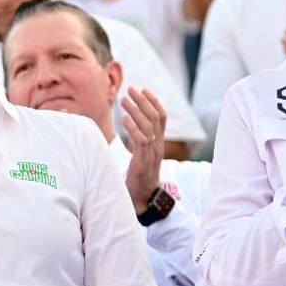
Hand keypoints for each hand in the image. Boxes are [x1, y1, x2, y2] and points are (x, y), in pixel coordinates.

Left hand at [120, 89, 167, 212]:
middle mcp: (159, 144)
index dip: (154, 101)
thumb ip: (141, 139)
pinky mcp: (144, 159)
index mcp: (159, 141)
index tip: (143, 89)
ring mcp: (153, 151)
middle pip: (156, 116)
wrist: (145, 197)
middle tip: (131, 89)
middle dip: (144, 100)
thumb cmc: (140, 175)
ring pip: (149, 125)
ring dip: (136, 110)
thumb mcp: (143, 154)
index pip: (162, 116)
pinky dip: (133, 127)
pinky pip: (142, 139)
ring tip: (123, 100)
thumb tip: (132, 124)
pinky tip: (123, 119)